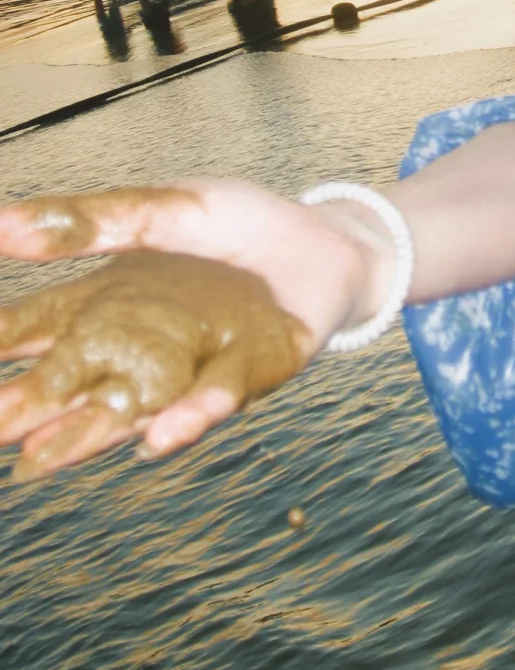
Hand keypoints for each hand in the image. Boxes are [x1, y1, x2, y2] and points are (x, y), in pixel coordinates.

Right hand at [0, 180, 379, 480]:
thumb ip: (95, 221)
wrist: (327, 239)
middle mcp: (144, 349)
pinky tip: (158, 436)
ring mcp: (191, 372)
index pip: (41, 330)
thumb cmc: (239, 224)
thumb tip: (4, 224)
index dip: (5, 344)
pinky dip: (188, 417)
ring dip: (91, 435)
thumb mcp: (165, 207)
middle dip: (30, 409)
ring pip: (133, 409)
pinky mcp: (247, 379)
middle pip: (76, 384)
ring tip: (42, 461)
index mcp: (114, 301)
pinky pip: (214, 402)